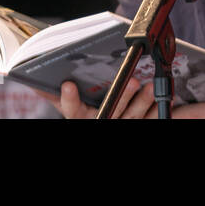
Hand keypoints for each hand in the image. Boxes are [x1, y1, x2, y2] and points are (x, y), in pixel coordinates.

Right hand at [36, 78, 154, 118]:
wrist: (106, 124)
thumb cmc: (87, 115)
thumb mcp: (73, 108)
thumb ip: (58, 95)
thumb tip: (36, 80)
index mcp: (81, 118)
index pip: (71, 110)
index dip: (69, 98)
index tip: (68, 84)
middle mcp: (101, 122)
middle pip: (110, 110)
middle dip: (122, 95)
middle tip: (132, 81)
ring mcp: (120, 125)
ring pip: (133, 115)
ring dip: (144, 100)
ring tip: (151, 85)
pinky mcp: (138, 125)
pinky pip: (150, 119)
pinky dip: (159, 108)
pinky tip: (168, 98)